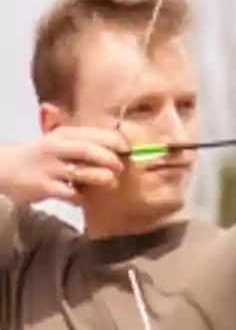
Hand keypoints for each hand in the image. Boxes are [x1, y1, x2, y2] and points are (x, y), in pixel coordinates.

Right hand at [0, 128, 128, 204]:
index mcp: (62, 134)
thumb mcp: (58, 142)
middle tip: (120, 167)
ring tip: (111, 182)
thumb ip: (84, 142)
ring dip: (103, 178)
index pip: (92, 133)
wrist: (4, 170)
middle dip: (111, 159)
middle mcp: (55, 148)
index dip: (115, 140)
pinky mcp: (45, 188)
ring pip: (84, 172)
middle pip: (89, 150)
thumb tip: (120, 144)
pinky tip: (86, 197)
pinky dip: (84, 197)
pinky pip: (73, 194)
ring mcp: (50, 168)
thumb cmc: (40, 156)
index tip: (129, 149)